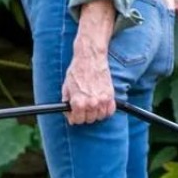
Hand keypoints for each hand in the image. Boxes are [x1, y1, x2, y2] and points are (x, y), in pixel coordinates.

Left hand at [63, 0, 115, 124]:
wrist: (90, 57)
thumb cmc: (77, 70)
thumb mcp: (66, 86)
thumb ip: (67, 101)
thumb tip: (68, 112)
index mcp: (78, 102)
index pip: (76, 120)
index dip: (74, 117)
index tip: (75, 114)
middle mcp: (90, 103)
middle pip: (88, 120)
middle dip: (84, 115)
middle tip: (83, 107)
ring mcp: (102, 100)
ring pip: (99, 117)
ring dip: (95, 113)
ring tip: (92, 105)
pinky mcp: (110, 95)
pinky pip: (110, 111)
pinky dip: (106, 110)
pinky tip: (101, 104)